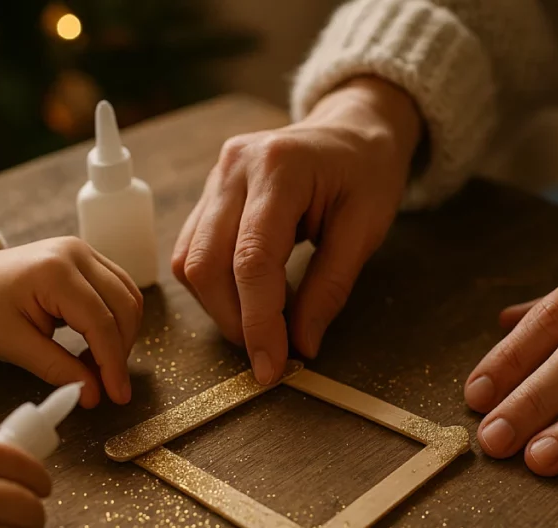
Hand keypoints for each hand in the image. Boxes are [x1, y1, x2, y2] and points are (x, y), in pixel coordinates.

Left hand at [0, 236, 143, 407]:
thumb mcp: (14, 345)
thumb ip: (57, 368)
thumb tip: (94, 395)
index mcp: (54, 273)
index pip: (99, 322)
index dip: (113, 363)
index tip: (118, 395)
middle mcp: (77, 254)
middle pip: (124, 307)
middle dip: (121, 350)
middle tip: (107, 383)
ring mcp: (86, 252)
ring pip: (130, 298)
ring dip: (124, 335)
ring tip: (99, 363)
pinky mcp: (90, 258)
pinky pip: (122, 290)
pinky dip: (119, 320)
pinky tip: (100, 341)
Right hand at [173, 77, 421, 383]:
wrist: (352, 129)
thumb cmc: (367, 173)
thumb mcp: (366, 229)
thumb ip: (331, 287)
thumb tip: (302, 345)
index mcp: (279, 168)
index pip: (252, 260)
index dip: (258, 322)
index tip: (272, 367)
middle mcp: (234, 169)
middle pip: (207, 265)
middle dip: (234, 322)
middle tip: (271, 355)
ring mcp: (215, 178)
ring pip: (190, 262)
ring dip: (220, 309)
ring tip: (263, 328)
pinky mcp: (209, 194)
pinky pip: (192, 251)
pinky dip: (215, 288)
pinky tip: (249, 300)